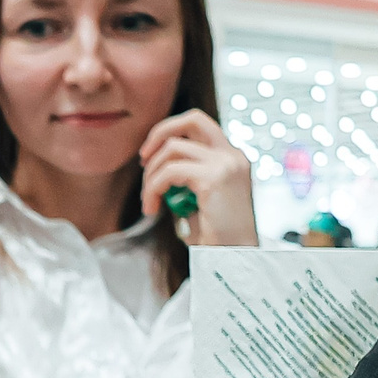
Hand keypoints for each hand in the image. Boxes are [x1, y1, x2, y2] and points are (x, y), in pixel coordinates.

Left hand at [139, 111, 255, 247]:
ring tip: (149, 202)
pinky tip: (152, 208)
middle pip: (192, 119)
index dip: (169, 132)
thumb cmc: (216, 237)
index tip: (149, 156)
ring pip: (172, 149)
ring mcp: (226, 164)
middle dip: (158, 134)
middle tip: (141, 162)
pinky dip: (152, 189)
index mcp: (232, 158)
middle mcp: (233, 155)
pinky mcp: (214, 179)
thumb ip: (185, 178)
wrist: (236, 258)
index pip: (199, 124)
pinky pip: (169, 173)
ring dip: (151, 176)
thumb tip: (155, 165)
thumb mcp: (199, 199)